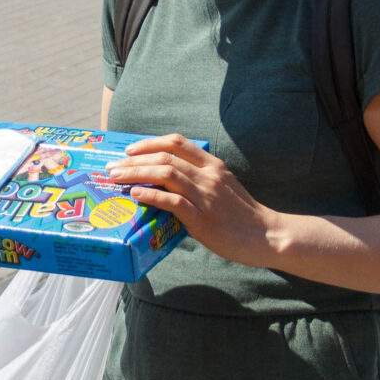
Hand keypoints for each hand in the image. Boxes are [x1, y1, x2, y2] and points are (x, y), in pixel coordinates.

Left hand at [104, 135, 277, 265]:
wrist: (266, 236)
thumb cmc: (242, 215)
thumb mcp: (224, 188)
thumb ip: (200, 181)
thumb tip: (168, 184)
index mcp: (213, 166)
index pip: (177, 143)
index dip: (150, 143)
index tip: (131, 150)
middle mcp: (208, 176)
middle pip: (165, 157)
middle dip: (134, 160)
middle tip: (113, 167)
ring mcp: (206, 196)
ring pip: (165, 174)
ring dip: (136, 174)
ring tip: (117, 178)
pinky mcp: (203, 219)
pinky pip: (173, 201)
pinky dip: (151, 195)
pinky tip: (136, 194)